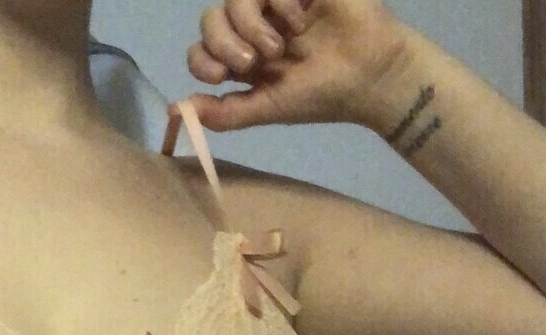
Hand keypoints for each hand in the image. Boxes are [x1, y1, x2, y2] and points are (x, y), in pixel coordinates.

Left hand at [182, 0, 412, 130]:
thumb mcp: (267, 109)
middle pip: (211, 19)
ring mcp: (275, 3)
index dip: (201, 59)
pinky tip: (300, 20)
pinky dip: (279, 2)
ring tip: (280, 45)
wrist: (369, 77)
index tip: (220, 77)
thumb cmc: (319, 96)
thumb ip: (224, 113)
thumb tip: (176, 110)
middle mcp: (254, 29)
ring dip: (250, 24)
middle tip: (253, 62)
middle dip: (223, 42)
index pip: (200, 49)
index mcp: (243, 60)